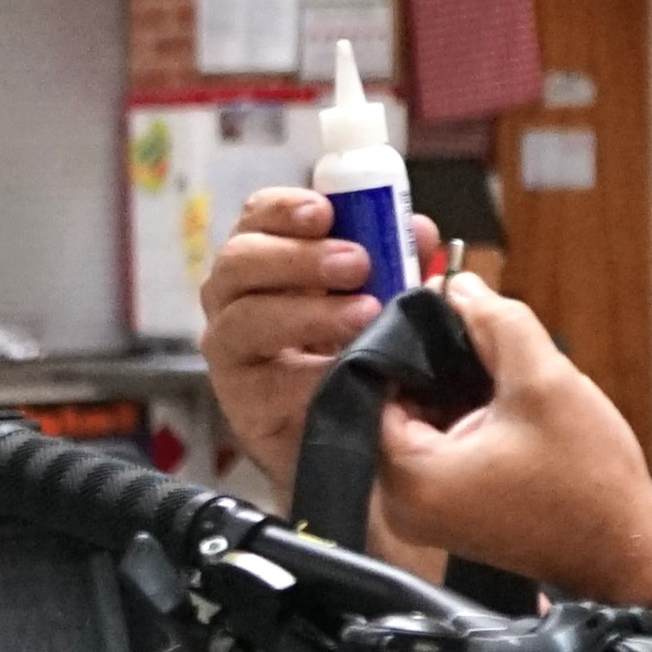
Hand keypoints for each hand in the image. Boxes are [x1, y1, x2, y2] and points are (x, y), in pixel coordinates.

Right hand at [197, 186, 438, 483]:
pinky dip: (304, 375)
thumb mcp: (386, 298)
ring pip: (243, 318)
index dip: (284, 208)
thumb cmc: (363, 354)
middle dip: (298, 257)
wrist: (356, 443)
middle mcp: (235, 300)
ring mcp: (232, 352)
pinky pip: (262, 382)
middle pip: (238, 261)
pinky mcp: (241, 403)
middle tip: (357, 264)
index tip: (325, 212)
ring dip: (306, 312)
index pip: (256, 218)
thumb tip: (419, 230)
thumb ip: (398, 262)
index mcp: (267, 262)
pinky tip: (341, 371)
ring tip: (363, 316)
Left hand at [372, 273, 651, 605]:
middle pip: (397, 403)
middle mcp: (399, 501)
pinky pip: (440, 448)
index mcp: (407, 476)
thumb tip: (458, 284)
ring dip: (456, 388)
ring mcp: (422, 511)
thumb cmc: (589, 481)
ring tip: (501, 367)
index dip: (409, 338)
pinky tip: (504, 401)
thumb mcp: (544, 381)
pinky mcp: (447, 511)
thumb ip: (496, 322)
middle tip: (478, 332)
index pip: (375, 384)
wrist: (624, 553)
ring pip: (422, 422)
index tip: (441, 306)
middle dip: (437, 363)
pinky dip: (465, 418)